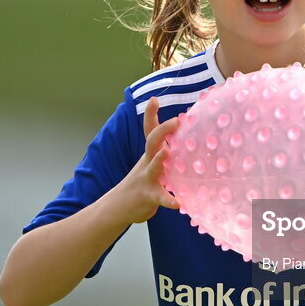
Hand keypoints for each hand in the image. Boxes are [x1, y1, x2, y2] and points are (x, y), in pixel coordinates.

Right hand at [121, 96, 181, 223]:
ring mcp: (147, 179)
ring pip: (153, 167)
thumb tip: (185, 139)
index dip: (150, 115)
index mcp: (150, 154)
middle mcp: (147, 163)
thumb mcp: (152, 164)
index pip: (150, 131)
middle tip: (176, 120)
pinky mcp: (149, 196)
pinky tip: (178, 203)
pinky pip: (160, 197)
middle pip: (152, 142)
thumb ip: (165, 152)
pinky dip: (169, 200)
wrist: (119, 206)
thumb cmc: (143, 182)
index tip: (154, 99)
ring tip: (167, 152)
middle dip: (162, 130)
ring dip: (159, 159)